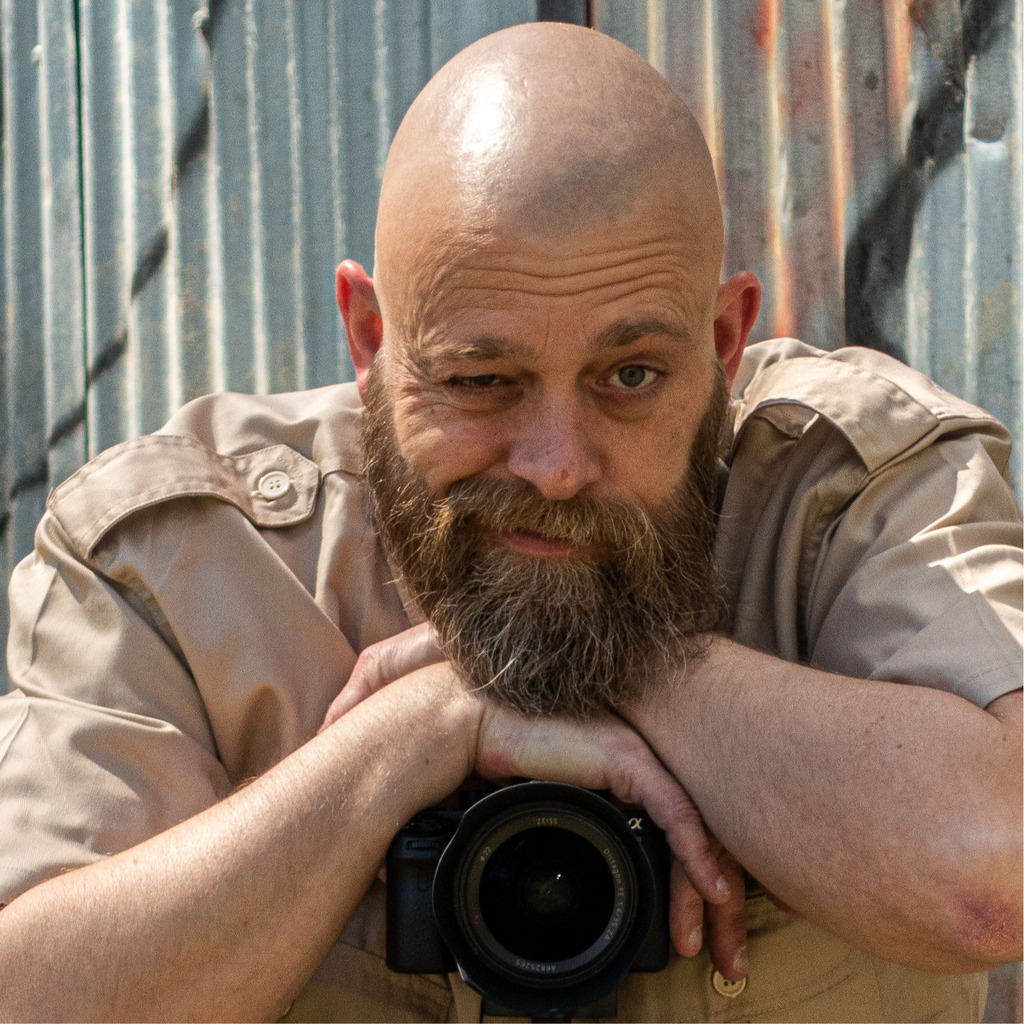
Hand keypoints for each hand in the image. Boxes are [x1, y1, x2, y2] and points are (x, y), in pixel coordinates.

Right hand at [323, 639, 749, 975]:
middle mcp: (634, 763)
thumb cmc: (488, 770)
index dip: (694, 885)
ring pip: (694, 827)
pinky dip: (697, 852)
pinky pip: (677, 809)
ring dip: (711, 889)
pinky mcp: (623, 755)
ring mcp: (632, 755)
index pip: (675, 831)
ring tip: (716, 941)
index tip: (693, 936)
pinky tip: (712, 888)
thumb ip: (563, 838)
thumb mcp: (537, 818)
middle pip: (697, 834)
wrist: (455, 728)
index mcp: (617, 776)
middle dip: (716, 902)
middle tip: (728, 957)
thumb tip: (560, 884)